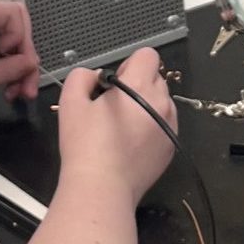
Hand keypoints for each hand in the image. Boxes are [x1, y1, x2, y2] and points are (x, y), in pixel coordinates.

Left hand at [0, 3, 41, 111]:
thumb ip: (6, 70)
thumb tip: (31, 63)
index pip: (14, 13)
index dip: (21, 37)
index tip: (11, 59)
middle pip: (18, 30)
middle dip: (26, 58)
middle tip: (26, 86)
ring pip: (13, 45)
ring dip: (19, 69)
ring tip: (16, 93)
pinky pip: (3, 55)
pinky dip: (9, 71)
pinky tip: (7, 89)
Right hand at [56, 47, 176, 202]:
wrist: (102, 187)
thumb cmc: (85, 144)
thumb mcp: (71, 101)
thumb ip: (82, 76)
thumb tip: (95, 77)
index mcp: (141, 86)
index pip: (148, 55)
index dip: (129, 65)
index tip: (114, 85)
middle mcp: (164, 103)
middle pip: (156, 78)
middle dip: (137, 85)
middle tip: (114, 108)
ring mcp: (171, 126)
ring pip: (162, 102)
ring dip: (146, 106)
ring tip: (123, 128)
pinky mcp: (172, 147)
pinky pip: (165, 125)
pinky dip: (151, 127)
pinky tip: (131, 144)